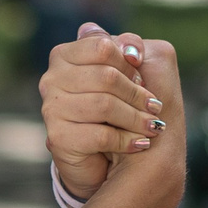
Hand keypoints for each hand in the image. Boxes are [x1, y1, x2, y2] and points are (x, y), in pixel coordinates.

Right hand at [40, 22, 173, 202]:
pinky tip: (140, 143)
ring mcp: (51, 109)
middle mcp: (52, 79)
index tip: (142, 79)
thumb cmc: (118, 109)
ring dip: (137, 118)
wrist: (103, 160)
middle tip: (155, 107)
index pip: (102, 47)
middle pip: (106, 76)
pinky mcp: (58, 138)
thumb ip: (127, 48)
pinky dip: (127, 140)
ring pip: (104, 105)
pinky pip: (101, 135)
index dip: (129, 64)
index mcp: (64, 55)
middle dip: (137, 93)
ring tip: (153, 127)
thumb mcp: (127, 72)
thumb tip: (128, 48)